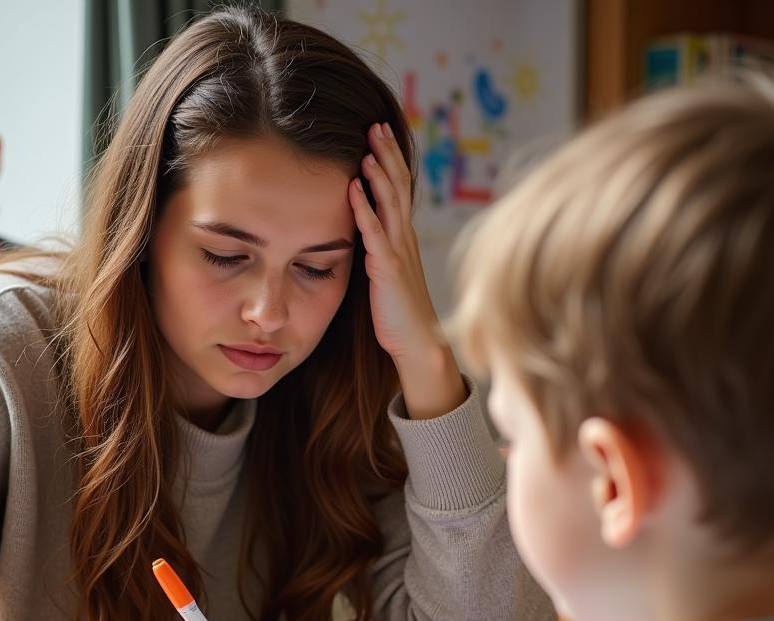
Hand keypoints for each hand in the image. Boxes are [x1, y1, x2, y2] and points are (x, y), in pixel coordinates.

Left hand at [351, 122, 464, 419]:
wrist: (419, 345)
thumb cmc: (399, 316)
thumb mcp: (387, 276)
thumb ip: (377, 252)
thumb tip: (361, 236)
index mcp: (404, 239)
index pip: (399, 190)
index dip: (390, 161)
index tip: (379, 135)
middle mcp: (405, 239)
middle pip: (398, 186)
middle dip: (387, 153)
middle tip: (376, 123)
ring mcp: (398, 251)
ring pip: (390, 201)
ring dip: (378, 170)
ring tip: (367, 143)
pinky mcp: (388, 268)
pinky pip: (375, 232)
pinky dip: (364, 207)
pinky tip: (354, 187)